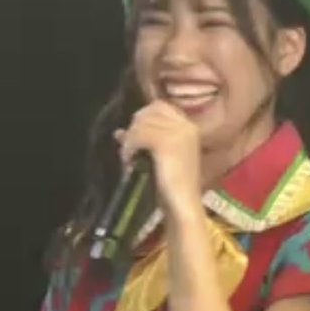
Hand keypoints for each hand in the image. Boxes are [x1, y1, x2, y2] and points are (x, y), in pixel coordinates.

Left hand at [115, 101, 202, 216]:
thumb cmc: (172, 185)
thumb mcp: (158, 157)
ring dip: (130, 141)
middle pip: (148, 112)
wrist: (182, 204)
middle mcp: (186, 125)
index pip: (160, 106)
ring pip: (141, 123)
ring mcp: (178, 132)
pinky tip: (129, 162)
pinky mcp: (166, 142)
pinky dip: (129, 148)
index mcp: (190, 127)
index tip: (135, 136)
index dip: (144, 117)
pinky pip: (138, 135)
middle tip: (130, 150)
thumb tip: (119, 132)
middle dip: (135, 129)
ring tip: (129, 158)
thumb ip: (144, 140)